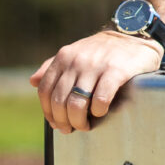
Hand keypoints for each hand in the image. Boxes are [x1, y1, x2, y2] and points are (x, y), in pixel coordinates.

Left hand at [30, 29, 162, 133]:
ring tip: (86, 125)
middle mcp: (76, 60)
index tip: (56, 123)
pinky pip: (100, 100)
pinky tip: (101, 112)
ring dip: (79, 121)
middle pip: (59, 102)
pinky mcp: (115, 71)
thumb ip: (52, 67)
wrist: (132, 36)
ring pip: (76, 104)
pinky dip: (98, 112)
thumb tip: (32, 81)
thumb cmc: (101, 50)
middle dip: (64, 121)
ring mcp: (95, 65)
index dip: (48, 112)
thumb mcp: (74, 53)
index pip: (45, 91)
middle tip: (72, 128)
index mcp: (63, 57)